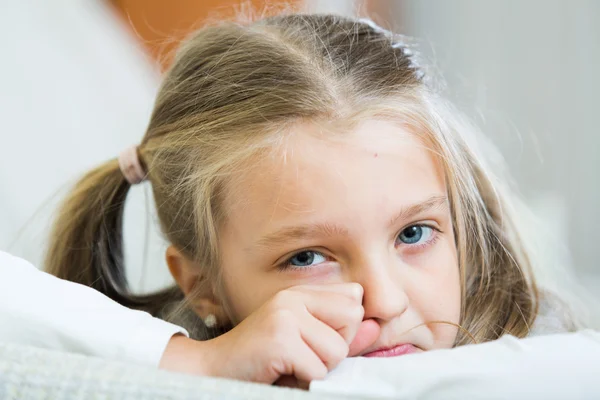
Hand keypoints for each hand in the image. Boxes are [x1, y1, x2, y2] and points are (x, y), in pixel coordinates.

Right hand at [195, 284, 378, 383]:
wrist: (211, 370)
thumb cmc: (260, 360)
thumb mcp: (304, 342)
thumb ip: (340, 334)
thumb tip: (375, 327)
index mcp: (300, 292)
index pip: (353, 299)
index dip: (343, 330)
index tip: (313, 342)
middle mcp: (293, 297)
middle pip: (352, 319)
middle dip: (333, 349)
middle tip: (300, 355)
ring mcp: (285, 314)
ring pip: (337, 350)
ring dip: (317, 369)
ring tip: (289, 365)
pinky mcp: (279, 338)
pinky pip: (317, 369)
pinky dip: (302, 381)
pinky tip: (280, 372)